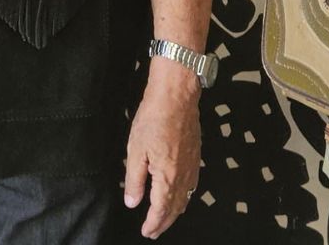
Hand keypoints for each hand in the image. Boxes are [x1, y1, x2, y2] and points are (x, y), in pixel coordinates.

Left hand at [123, 62, 201, 237]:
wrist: (177, 97)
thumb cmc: (153, 120)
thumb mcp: (135, 150)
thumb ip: (134, 180)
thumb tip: (132, 202)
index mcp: (167, 178)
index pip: (160, 209)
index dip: (153, 223)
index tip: (146, 232)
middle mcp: (184, 176)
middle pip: (175, 208)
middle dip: (164, 222)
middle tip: (154, 232)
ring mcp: (193, 167)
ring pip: (186, 198)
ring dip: (175, 212)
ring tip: (165, 219)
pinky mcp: (196, 156)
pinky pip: (192, 185)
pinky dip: (185, 197)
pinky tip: (180, 195)